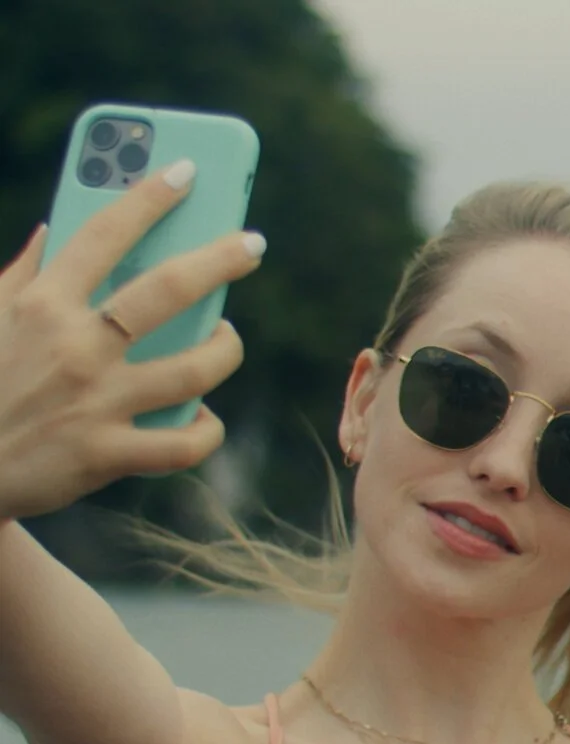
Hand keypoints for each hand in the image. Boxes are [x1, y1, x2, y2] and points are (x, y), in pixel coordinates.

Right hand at [0, 162, 263, 523]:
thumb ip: (24, 273)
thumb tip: (57, 230)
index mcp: (40, 303)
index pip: (102, 234)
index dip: (148, 197)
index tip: (187, 171)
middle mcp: (74, 347)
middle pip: (168, 290)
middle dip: (219, 259)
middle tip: (253, 243)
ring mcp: (96, 402)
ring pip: (195, 370)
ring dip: (224, 349)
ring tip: (227, 338)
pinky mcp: (106, 455)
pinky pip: (183, 442)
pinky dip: (206, 429)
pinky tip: (205, 417)